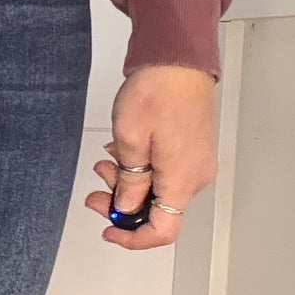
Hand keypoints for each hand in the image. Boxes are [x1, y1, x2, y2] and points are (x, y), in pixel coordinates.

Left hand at [84, 64, 217, 249]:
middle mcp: (196, 175)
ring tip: (107, 160)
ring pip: (160, 190)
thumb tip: (126, 208)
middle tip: (96, 190)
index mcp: (182, 180)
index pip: (163, 231)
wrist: (178, 56)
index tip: (109, 230)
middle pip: (159, 211)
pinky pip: (167, 171)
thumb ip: (128, 183)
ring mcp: (197, 161)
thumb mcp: (130, 142)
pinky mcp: (194, 148)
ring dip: (129, 182)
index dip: (132, 238)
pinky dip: (143, 169)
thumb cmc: (158, 91)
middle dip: (123, 205)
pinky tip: (125, 151)